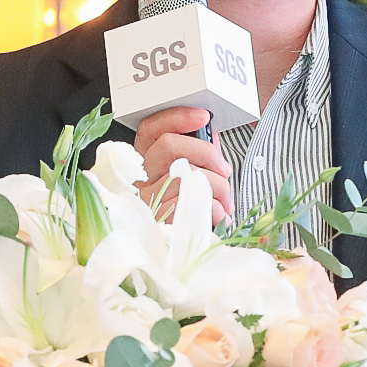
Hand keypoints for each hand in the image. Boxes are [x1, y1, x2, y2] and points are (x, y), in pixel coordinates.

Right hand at [133, 107, 232, 225]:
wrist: (186, 249)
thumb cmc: (191, 207)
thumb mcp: (194, 174)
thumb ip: (200, 153)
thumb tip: (212, 137)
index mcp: (145, 161)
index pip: (151, 129)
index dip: (176, 118)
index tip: (203, 117)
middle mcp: (140, 178)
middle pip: (169, 146)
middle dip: (206, 152)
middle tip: (224, 169)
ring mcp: (146, 200)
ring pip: (185, 175)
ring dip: (217, 187)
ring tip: (226, 201)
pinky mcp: (158, 221)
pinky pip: (192, 204)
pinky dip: (215, 209)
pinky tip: (220, 215)